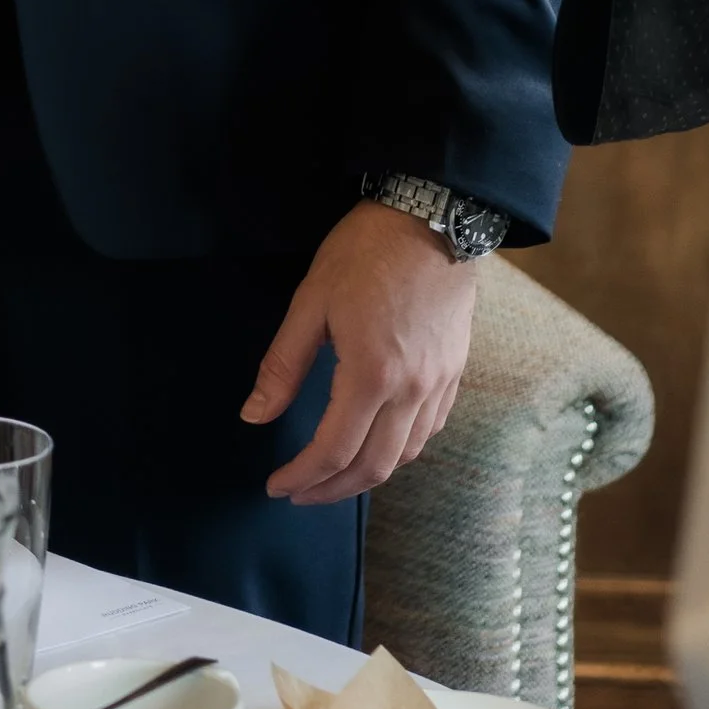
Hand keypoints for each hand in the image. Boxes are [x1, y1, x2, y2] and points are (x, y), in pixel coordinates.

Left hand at [240, 200, 477, 505]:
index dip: (302, 476)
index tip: (276, 485)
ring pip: (406, 457)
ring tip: (333, 476)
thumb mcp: (312, 300)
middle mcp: (411, 391)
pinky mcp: (454, 373)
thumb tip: (254, 415)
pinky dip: (400, 452)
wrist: (432, 216)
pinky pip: (428, 432)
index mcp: (371, 374)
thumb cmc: (365, 252)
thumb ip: (284, 364)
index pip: (333, 450)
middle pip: (373, 468)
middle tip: (298, 492)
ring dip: (367, 476)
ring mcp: (438, 385)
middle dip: (332, 490)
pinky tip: (379, 445)